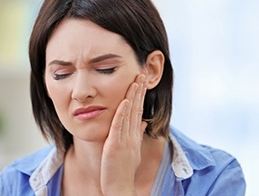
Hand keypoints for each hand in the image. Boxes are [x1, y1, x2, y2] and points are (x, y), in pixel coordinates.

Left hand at [100, 74, 147, 195]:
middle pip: (136, 108)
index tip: (141, 81)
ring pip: (129, 114)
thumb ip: (137, 134)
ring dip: (132, 97)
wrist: (120, 187)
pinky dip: (122, 113)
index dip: (140, 95)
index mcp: (134, 135)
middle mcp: (132, 135)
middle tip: (142, 74)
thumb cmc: (124, 168)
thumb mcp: (133, 149)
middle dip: (139, 90)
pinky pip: (119, 127)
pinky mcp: (115, 145)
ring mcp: (124, 140)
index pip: (138, 110)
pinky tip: (124, 101)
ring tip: (136, 81)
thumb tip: (143, 122)